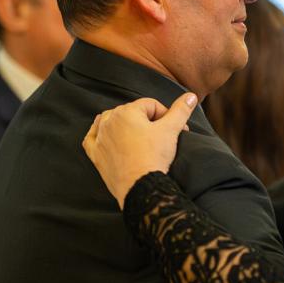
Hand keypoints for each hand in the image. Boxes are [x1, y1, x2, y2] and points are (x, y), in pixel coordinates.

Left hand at [83, 95, 197, 208]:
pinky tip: (105, 136)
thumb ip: (181, 110)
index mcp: (126, 111)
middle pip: (133, 113)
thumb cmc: (154, 157)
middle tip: (161, 137)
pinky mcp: (95, 154)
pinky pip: (92, 138)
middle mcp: (109, 120)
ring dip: (124, 125)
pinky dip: (98, 135)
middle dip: (148, 122)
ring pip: (111, 122)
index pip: (151, 105)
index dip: (166, 116)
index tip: (176, 130)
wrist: (141, 187)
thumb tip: (191, 96)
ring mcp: (100, 137)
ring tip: (138, 136)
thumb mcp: (171, 130)